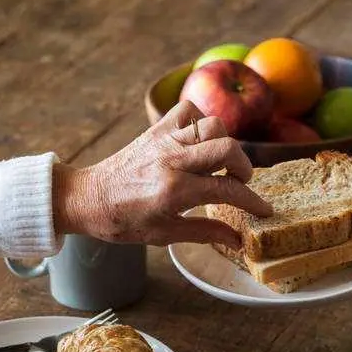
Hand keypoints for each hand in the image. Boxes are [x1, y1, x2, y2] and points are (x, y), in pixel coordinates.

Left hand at [54, 100, 272, 247]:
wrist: (88, 198)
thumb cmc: (123, 221)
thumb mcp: (165, 234)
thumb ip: (205, 232)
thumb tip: (238, 240)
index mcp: (175, 191)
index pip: (228, 189)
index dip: (252, 200)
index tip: (263, 210)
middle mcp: (173, 160)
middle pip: (228, 147)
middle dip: (244, 167)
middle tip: (239, 181)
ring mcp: (164, 140)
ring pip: (213, 125)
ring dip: (224, 143)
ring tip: (218, 162)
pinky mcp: (155, 129)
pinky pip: (188, 111)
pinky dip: (200, 122)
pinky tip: (197, 142)